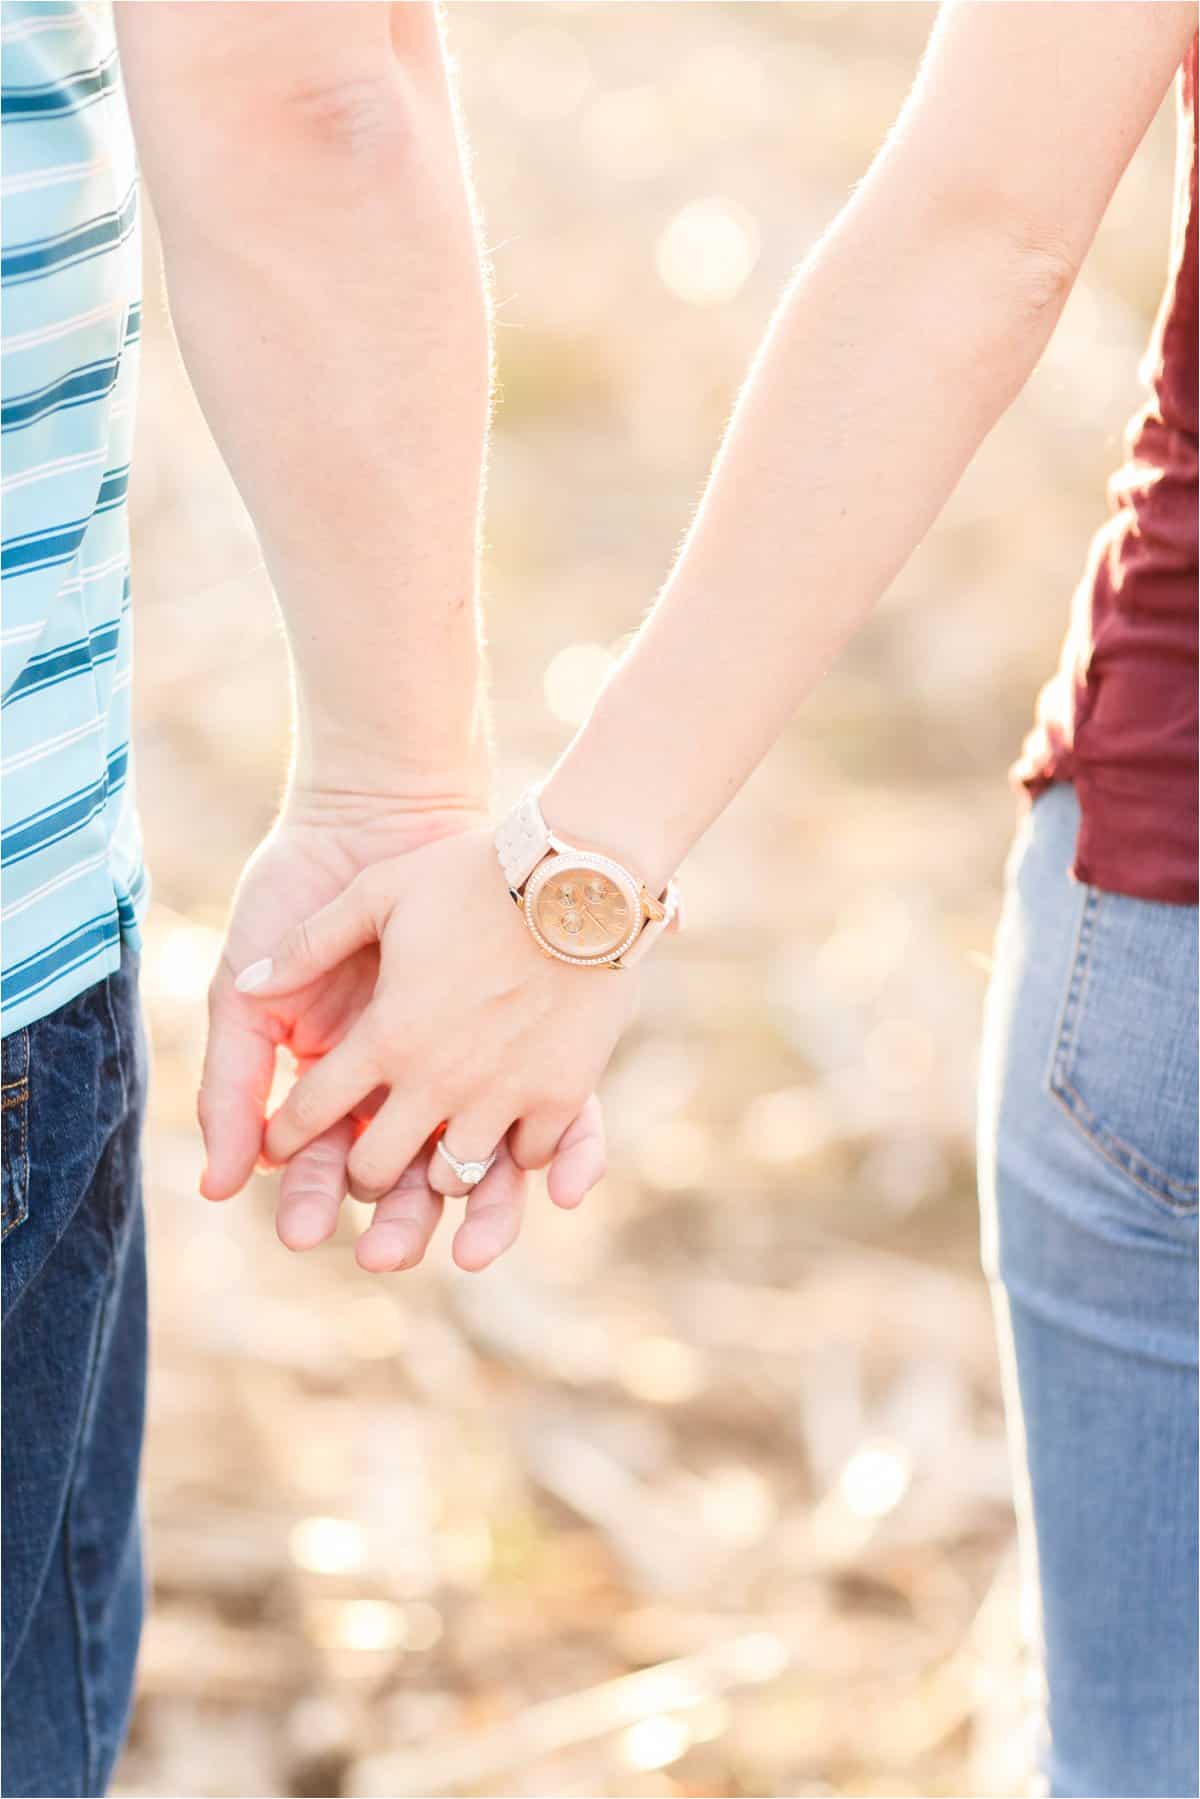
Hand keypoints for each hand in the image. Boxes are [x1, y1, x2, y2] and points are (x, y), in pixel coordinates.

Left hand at [236, 827, 635, 1217]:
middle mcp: (438, 1080)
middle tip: (358, 1164)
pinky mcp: (562, 1092)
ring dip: (432, 1171)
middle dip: (356, 1174)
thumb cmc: (473, 871)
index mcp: (386, 1035)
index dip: (286, 1136)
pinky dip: (511, 1152)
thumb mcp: (377, 890)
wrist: (581, 871)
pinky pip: (529, 1157)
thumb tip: (252, 982)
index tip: (280, 1147)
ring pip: (451, 1177)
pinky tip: (501, 1132)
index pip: (312, 1111)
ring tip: (429, 1155)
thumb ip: (309, 942)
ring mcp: (504, 1092)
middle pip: (375, 1169)